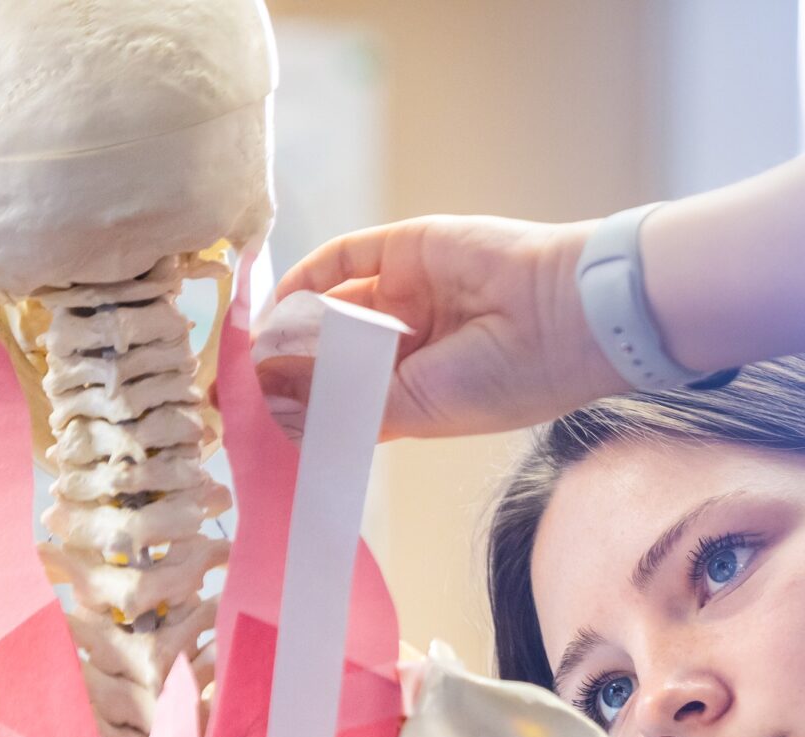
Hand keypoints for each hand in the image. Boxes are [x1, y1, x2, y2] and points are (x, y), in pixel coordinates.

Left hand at [266, 215, 627, 438]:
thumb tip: (271, 395)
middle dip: (287, 365)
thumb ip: (341, 399)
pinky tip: (278, 302)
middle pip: (330, 349)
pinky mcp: (407, 248)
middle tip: (240, 384)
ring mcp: (408, 291)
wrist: (563, 318)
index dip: (300, 405)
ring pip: (332, 304)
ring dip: (292, 324)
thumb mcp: (412, 408)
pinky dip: (307, 275)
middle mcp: (411, 340)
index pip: (344, 395)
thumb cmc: (501, 381)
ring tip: (255, 349)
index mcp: (419, 389)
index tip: (253, 420)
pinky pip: (344, 257)